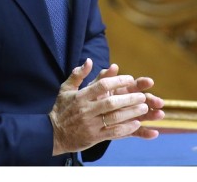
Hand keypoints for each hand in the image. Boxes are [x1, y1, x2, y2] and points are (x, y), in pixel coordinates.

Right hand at [48, 59, 164, 154]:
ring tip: (144, 108)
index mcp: (81, 97)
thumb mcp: (66, 89)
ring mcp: (91, 125)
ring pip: (114, 118)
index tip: (130, 78)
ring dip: (131, 112)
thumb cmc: (61, 109)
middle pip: (111, 102)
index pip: (102, 85)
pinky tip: (136, 123)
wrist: (52, 134)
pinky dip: (126, 128)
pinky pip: (113, 132)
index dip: (118, 80)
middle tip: (142, 95)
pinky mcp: (94, 137)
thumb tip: (89, 60)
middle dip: (129, 98)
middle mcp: (86, 110)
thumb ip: (78, 74)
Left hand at [91, 63, 164, 139]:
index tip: (150, 82)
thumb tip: (114, 66)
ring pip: (142, 115)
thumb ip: (103, 77)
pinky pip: (136, 132)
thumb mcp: (92, 88)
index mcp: (120, 91)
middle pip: (141, 100)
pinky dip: (145, 133)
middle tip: (159, 102)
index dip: (142, 83)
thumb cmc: (86, 100)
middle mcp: (126, 103)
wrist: (78, 120)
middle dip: (151, 100)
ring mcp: (127, 117)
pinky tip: (154, 134)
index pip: (134, 85)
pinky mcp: (125, 130)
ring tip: (160, 115)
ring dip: (152, 115)